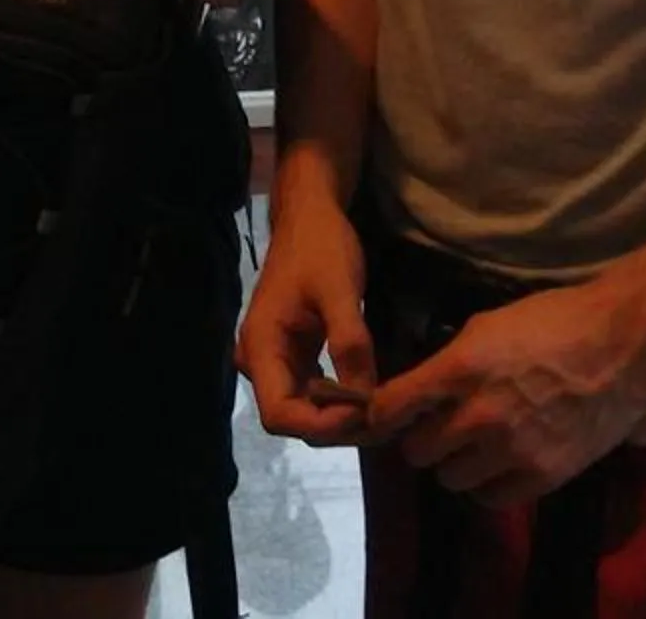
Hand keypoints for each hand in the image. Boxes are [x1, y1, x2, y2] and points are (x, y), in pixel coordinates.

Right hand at [238, 182, 376, 446]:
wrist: (309, 217)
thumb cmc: (320, 247)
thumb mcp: (339, 289)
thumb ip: (349, 342)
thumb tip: (365, 399)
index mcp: (260, 347)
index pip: (280, 415)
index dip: (321, 424)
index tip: (364, 412)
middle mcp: (261, 363)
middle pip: (293, 420)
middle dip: (337, 428)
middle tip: (385, 422)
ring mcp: (276, 362)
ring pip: (305, 412)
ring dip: (342, 420)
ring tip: (384, 414)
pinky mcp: (295, 358)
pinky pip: (314, 394)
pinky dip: (341, 403)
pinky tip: (371, 398)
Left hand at [365, 278, 645, 506]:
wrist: (623, 343)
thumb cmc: (556, 320)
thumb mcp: (489, 324)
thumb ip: (451, 362)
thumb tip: (421, 389)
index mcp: (462, 367)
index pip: (392, 407)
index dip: (381, 415)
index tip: (384, 417)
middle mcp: (479, 414)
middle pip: (418, 452)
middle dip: (423, 439)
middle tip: (439, 428)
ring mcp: (511, 450)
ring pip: (450, 479)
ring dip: (456, 463)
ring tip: (475, 446)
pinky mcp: (542, 476)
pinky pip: (491, 498)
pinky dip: (489, 484)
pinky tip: (502, 463)